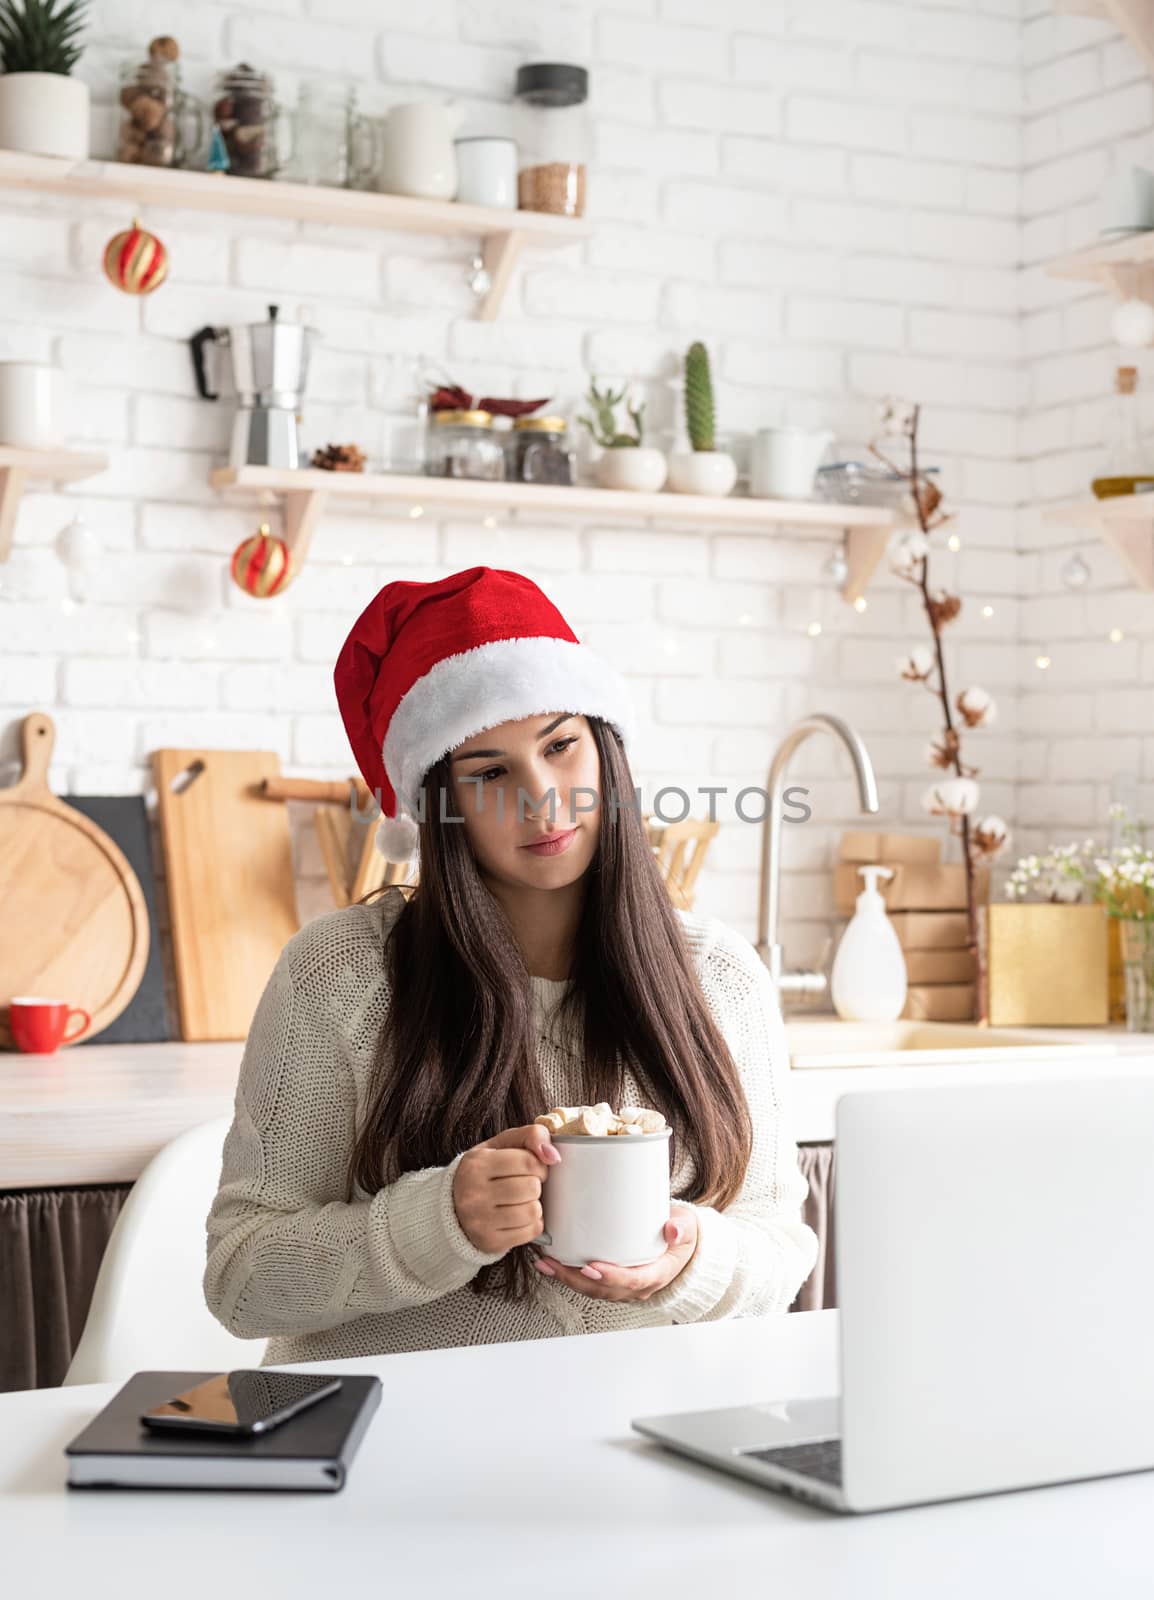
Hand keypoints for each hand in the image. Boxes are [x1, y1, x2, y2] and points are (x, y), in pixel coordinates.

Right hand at [452, 1123, 558, 1254]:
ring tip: (521, 1201)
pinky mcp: (490, 1242)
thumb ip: (529, 1135)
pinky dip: (532, 1224)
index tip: (532, 1168)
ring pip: (532, 1211)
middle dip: (535, 1185)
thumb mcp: (500, 1145)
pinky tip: (519, 1217)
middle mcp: (473, 1194)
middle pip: (532, 1187)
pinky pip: (530, 1232)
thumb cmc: (485, 1172)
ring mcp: (480, 1221)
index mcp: (476, 1164)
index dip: (539, 1165)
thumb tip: (553, 1155)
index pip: (528, 1161)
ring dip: (534, 1205)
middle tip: (525, 1185)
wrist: (454, 1207)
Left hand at [532, 1202, 698, 1301]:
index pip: (632, 1280)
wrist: (682, 1246)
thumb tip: (672, 1229)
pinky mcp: (612, 1280)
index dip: (610, 1276)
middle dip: (575, 1278)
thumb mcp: (687, 1227)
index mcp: (656, 1274)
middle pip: (603, 1289)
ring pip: (592, 1289)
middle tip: (554, 1264)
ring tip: (545, 1263)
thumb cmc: (681, 1237)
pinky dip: (569, 1275)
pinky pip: (589, 1283)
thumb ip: (681, 1227)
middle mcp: (637, 1286)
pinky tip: (552, 1263)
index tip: (591, 1267)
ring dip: (566, 1278)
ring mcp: (623, 1286)